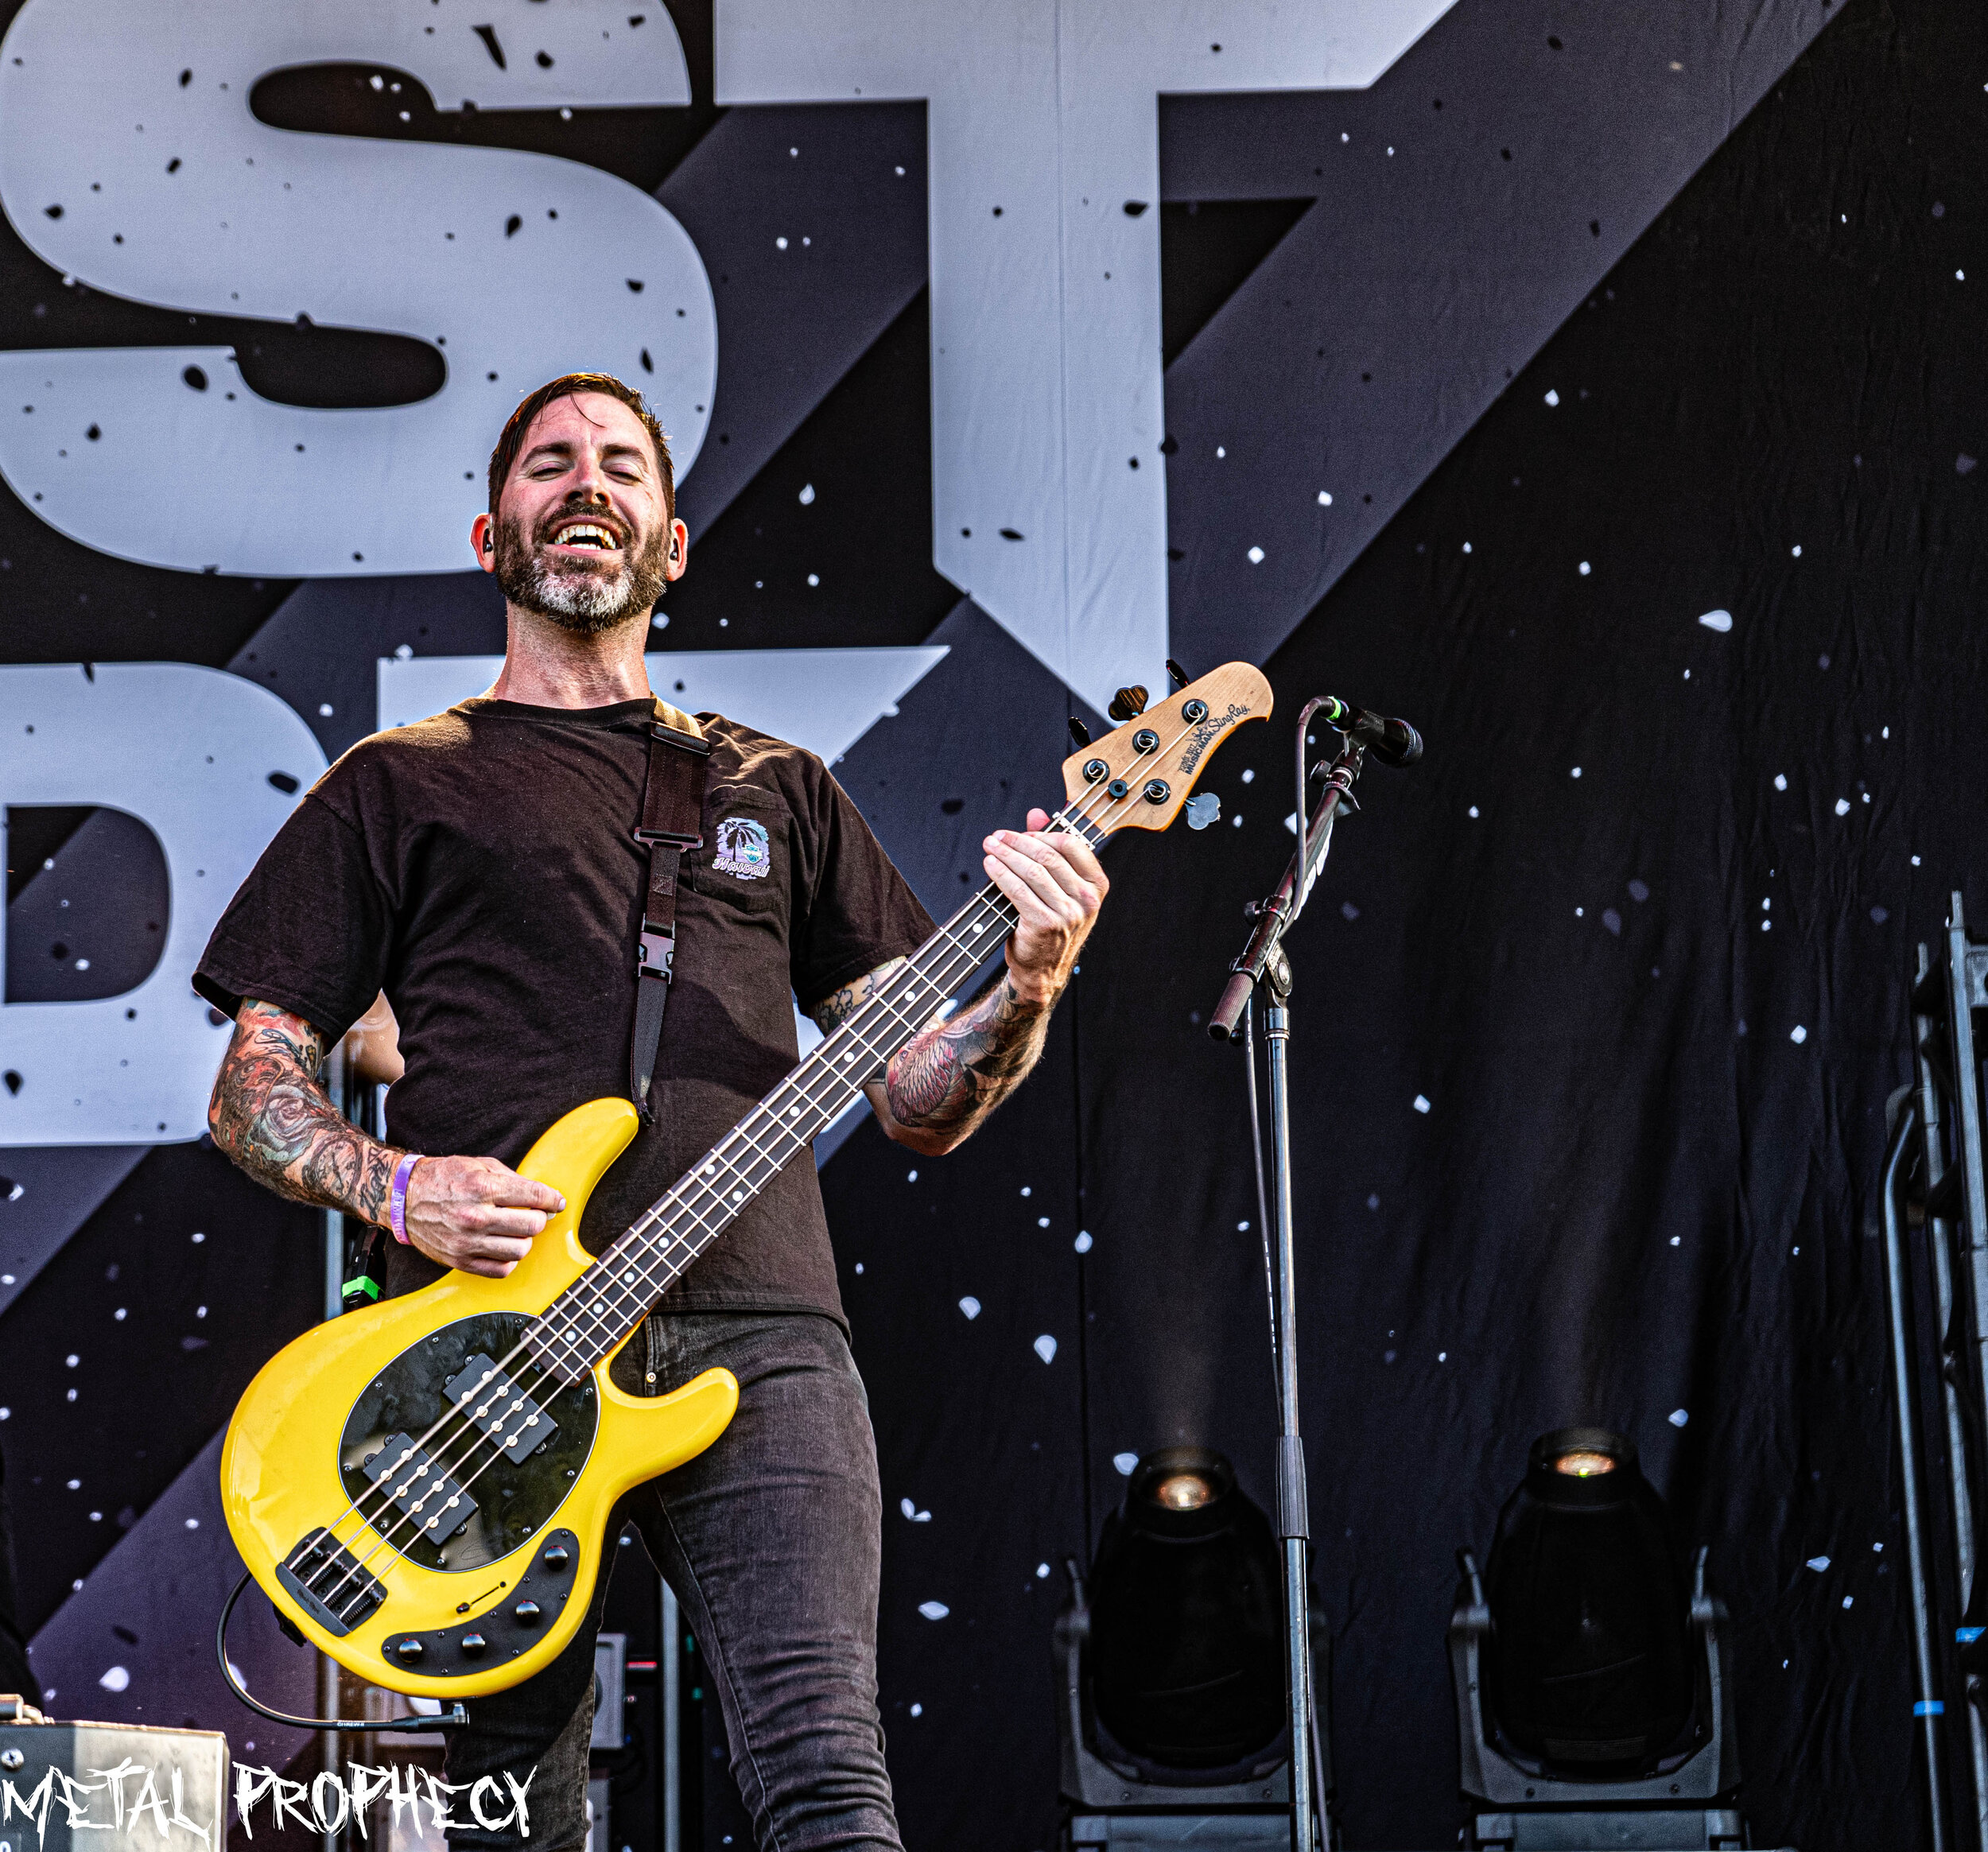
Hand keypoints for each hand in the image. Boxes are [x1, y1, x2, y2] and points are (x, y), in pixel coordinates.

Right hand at [401, 1154, 565, 1277]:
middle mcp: (476, 1216)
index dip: (552, 1199)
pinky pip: (500, 1269)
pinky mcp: (460, 1260)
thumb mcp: (479, 1166)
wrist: (405, 1197)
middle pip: (532, 1226)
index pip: (534, 1197)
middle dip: (539, 1218)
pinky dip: (509, 1259)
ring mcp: (467, 1242)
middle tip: (533, 1214)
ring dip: (524, 1240)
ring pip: (520, 1250)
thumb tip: (543, 1196)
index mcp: (482, 1188)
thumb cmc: (444, 1178)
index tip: (556, 1202)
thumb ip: (513, 1180)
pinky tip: (504, 1246)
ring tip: (516, 1231)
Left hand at [983, 808, 1108, 1005]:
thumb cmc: (1051, 926)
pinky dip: (1001, 874)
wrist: (1043, 970)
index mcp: (1097, 886)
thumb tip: (1036, 814)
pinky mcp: (1045, 924)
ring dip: (1006, 854)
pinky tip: (990, 866)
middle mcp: (1086, 899)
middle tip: (997, 837)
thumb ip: (1049, 849)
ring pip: (1032, 871)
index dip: (1042, 834)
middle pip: (1048, 856)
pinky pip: (1019, 890)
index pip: (1072, 845)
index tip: (1020, 833)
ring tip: (990, 847)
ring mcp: (1068, 913)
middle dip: (1017, 842)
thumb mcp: (1058, 888)